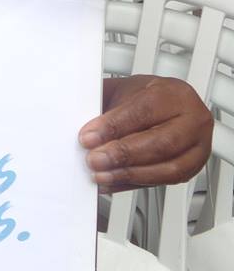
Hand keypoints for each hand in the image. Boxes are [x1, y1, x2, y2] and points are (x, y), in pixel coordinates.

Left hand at [79, 76, 211, 193]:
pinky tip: (113, 182)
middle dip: (122, 155)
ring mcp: (197, 147)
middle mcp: (192, 120)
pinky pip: (165, 182)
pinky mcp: (192, 168)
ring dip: (129, 175)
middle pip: (160, 143)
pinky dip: (134, 184)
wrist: (164, 105)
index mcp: (174, 95)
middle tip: (94, 159)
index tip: (89, 137)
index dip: (113, 127)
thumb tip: (75, 119)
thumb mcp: (122, 90)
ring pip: (167, 168)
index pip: (143, 112)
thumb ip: (102, 103)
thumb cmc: (144, 97)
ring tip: (102, 175)